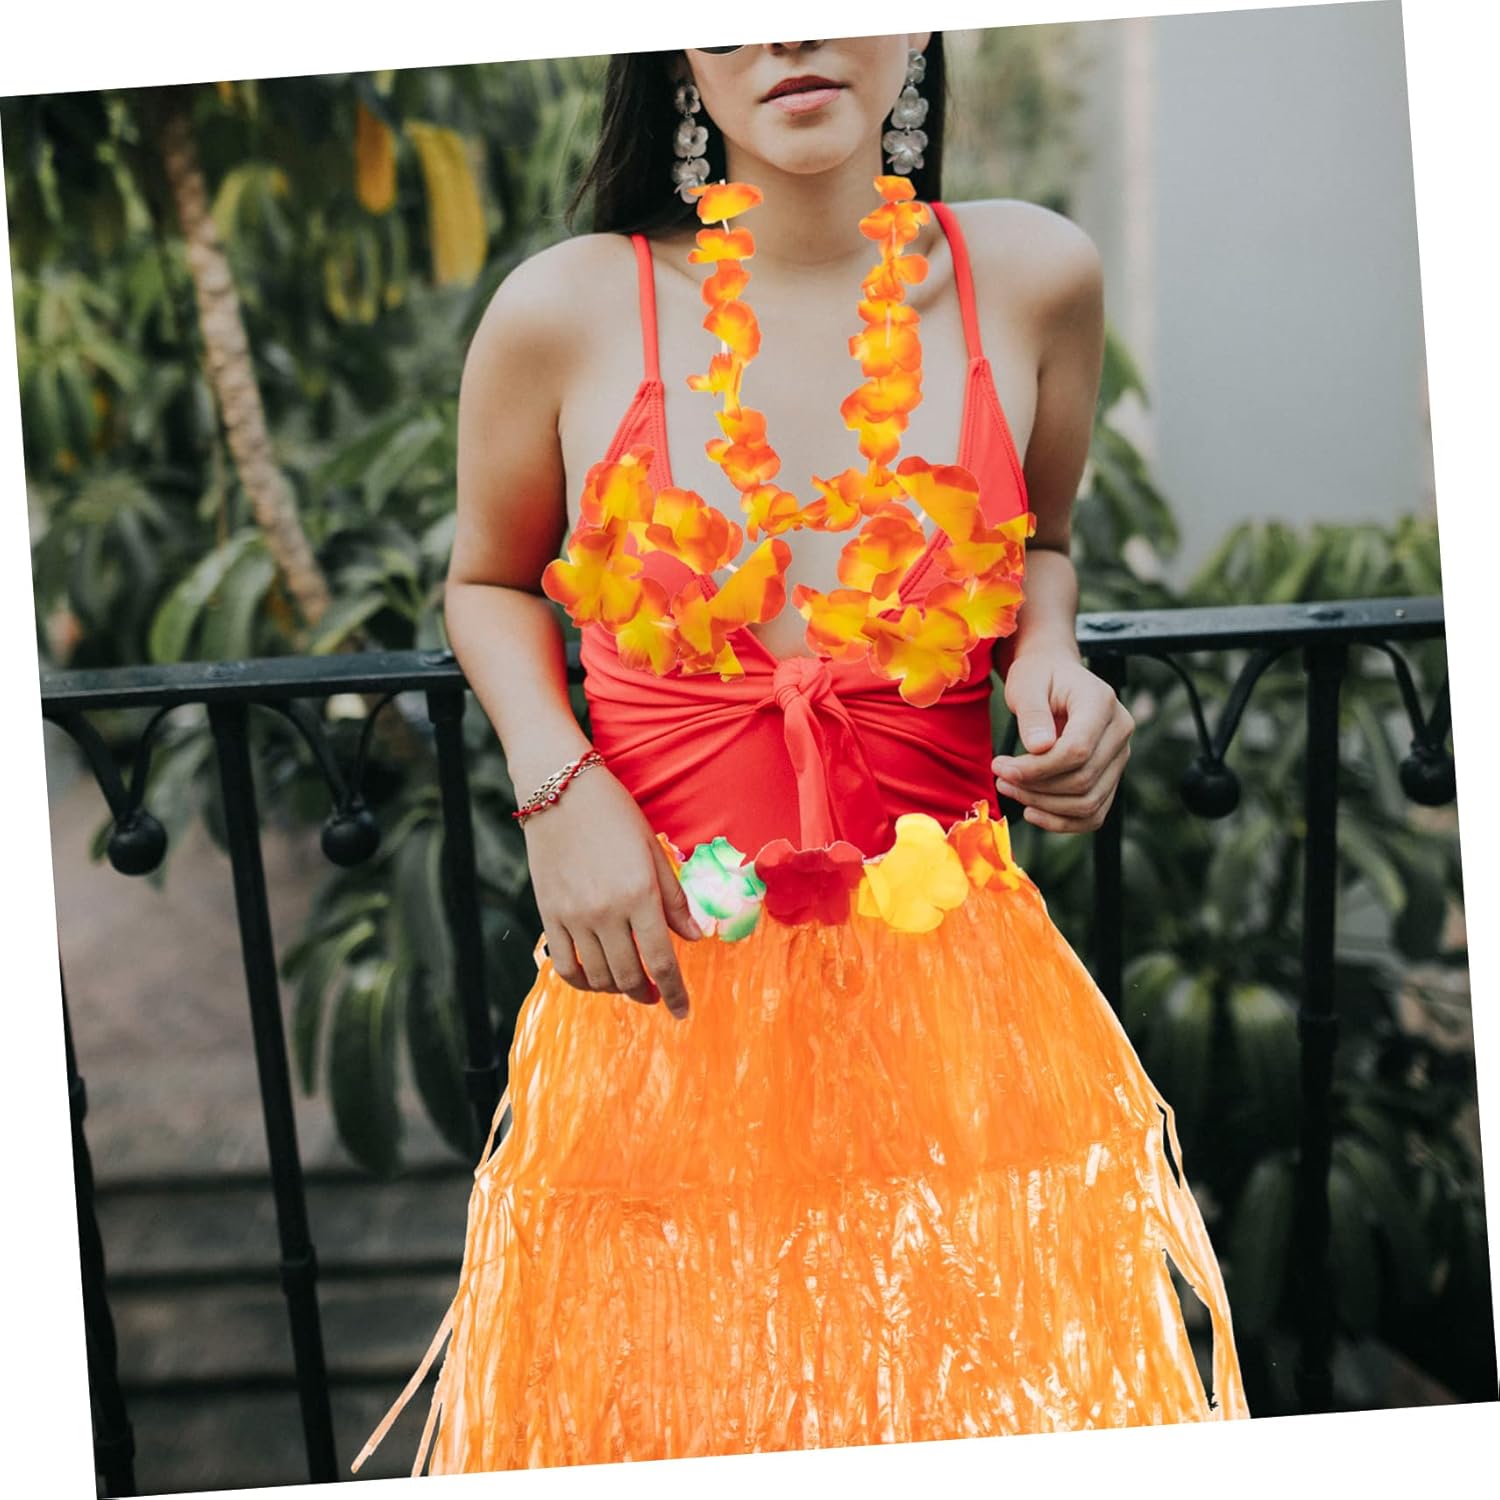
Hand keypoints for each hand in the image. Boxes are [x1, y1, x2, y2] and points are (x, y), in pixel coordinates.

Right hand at [520, 765, 701, 1018]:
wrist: (559, 790)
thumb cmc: (614, 814)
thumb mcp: (653, 850)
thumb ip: (674, 899)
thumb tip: (695, 938)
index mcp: (640, 894)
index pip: (662, 960)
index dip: (676, 992)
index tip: (683, 1011)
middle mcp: (607, 911)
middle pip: (630, 975)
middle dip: (648, 993)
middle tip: (656, 996)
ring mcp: (574, 916)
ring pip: (599, 976)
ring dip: (618, 989)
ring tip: (630, 984)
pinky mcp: (549, 915)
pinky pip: (565, 966)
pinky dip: (583, 982)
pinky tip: (596, 979)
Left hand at [992, 648, 1133, 832]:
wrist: (1054, 676)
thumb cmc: (1038, 676)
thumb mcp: (1026, 684)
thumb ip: (1032, 714)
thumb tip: (1039, 748)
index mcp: (1102, 703)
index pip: (1077, 750)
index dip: (1037, 768)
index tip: (1000, 766)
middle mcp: (1120, 731)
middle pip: (1082, 780)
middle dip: (1034, 786)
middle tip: (999, 776)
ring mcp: (1119, 756)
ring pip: (1088, 802)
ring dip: (1044, 805)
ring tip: (1009, 788)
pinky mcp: (1110, 776)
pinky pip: (1093, 814)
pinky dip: (1062, 822)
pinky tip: (1031, 811)